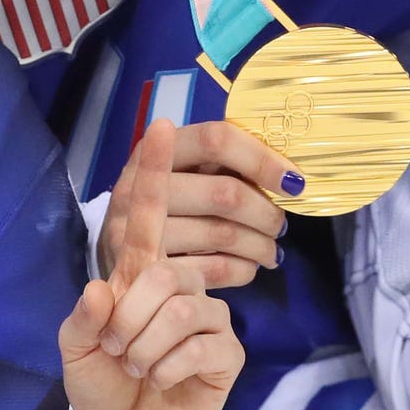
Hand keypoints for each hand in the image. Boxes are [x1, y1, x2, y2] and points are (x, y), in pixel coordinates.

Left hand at [61, 120, 244, 409]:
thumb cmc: (100, 384)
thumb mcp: (74, 351)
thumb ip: (81, 319)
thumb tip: (101, 290)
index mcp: (139, 274)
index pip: (149, 216)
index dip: (155, 172)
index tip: (160, 124)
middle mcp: (177, 286)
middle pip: (159, 275)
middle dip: (126, 321)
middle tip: (116, 351)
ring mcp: (207, 316)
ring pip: (179, 310)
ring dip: (144, 350)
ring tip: (139, 368)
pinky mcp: (227, 351)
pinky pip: (199, 345)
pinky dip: (168, 370)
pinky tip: (163, 382)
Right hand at [151, 119, 301, 290]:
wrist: (117, 258)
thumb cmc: (165, 210)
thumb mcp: (180, 176)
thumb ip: (220, 167)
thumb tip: (287, 176)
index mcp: (153, 150)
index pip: (216, 139)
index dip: (260, 158)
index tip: (292, 182)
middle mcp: (138, 187)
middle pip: (224, 192)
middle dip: (265, 212)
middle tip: (279, 225)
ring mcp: (137, 232)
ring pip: (222, 234)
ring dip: (260, 245)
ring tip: (270, 251)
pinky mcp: (147, 271)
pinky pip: (213, 268)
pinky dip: (242, 269)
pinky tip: (248, 267)